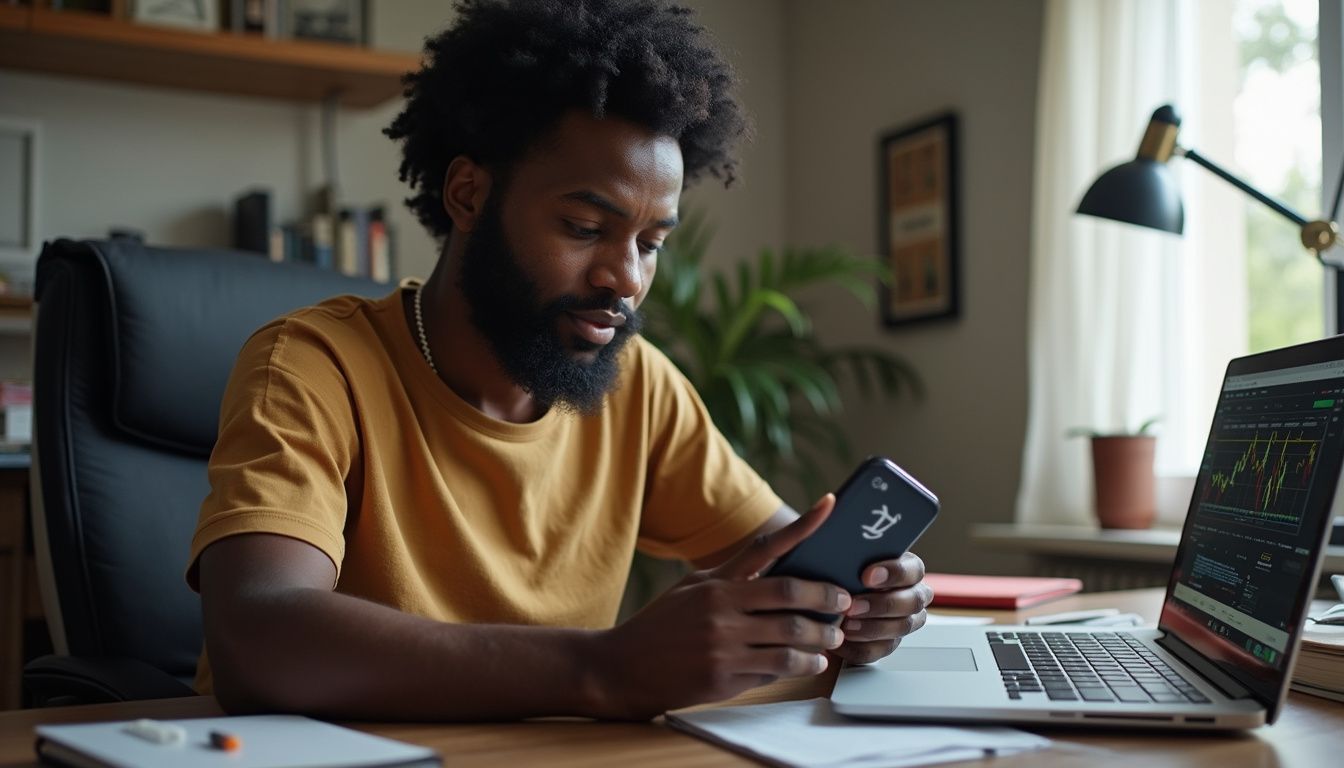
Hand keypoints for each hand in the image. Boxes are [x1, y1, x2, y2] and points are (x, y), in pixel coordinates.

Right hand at [592, 495, 851, 718]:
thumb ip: (735, 575)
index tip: (829, 505)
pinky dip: (798, 666)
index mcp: (716, 582)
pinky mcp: (723, 678)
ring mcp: (722, 645)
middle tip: (844, 605)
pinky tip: (809, 663)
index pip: (767, 547)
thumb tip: (781, 564)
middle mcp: (721, 609)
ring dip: (821, 641)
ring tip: (834, 640)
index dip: (803, 526)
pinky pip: (774, 670)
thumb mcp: (694, 588)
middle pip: (791, 597)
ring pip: (790, 640)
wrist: (623, 666)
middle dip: (826, 601)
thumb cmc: (665, 623)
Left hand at [835, 549, 931, 664]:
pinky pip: (880, 650)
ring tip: (845, 625)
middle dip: (882, 604)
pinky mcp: (887, 644)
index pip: (913, 570)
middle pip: (912, 602)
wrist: (832, 600)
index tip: (867, 576)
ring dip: (871, 628)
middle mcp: (913, 597)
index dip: (894, 573)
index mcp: (909, 571)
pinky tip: (841, 640)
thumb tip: (844, 558)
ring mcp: (904, 622)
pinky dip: (859, 647)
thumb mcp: (850, 561)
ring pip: (900, 627)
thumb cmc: (844, 573)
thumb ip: (855, 559)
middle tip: (853, 605)